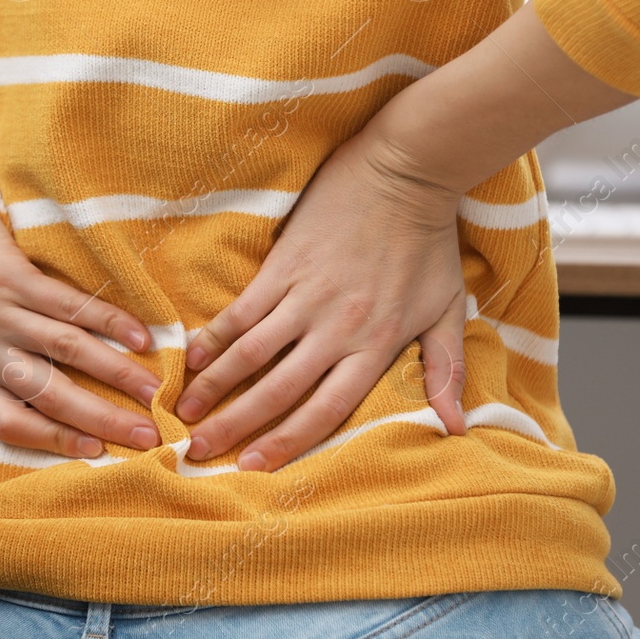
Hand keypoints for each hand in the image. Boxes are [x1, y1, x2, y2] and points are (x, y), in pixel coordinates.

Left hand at [0, 159, 162, 457]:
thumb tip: (38, 377)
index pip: (12, 421)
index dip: (56, 442)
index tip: (97, 453)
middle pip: (49, 396)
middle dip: (102, 421)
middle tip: (146, 437)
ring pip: (65, 353)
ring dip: (115, 375)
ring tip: (153, 392)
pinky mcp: (8, 274)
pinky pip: (66, 305)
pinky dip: (108, 322)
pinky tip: (138, 336)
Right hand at [177, 133, 468, 471]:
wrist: (407, 171)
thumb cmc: (429, 242)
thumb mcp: (448, 310)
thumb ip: (446, 370)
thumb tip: (455, 428)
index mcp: (376, 345)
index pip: (325, 409)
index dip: (286, 441)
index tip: (253, 468)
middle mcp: (337, 328)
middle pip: (278, 389)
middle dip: (235, 426)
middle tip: (198, 452)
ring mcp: (307, 294)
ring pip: (251, 353)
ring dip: (214, 386)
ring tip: (184, 411)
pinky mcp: (285, 263)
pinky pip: (242, 309)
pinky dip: (215, 335)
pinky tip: (192, 357)